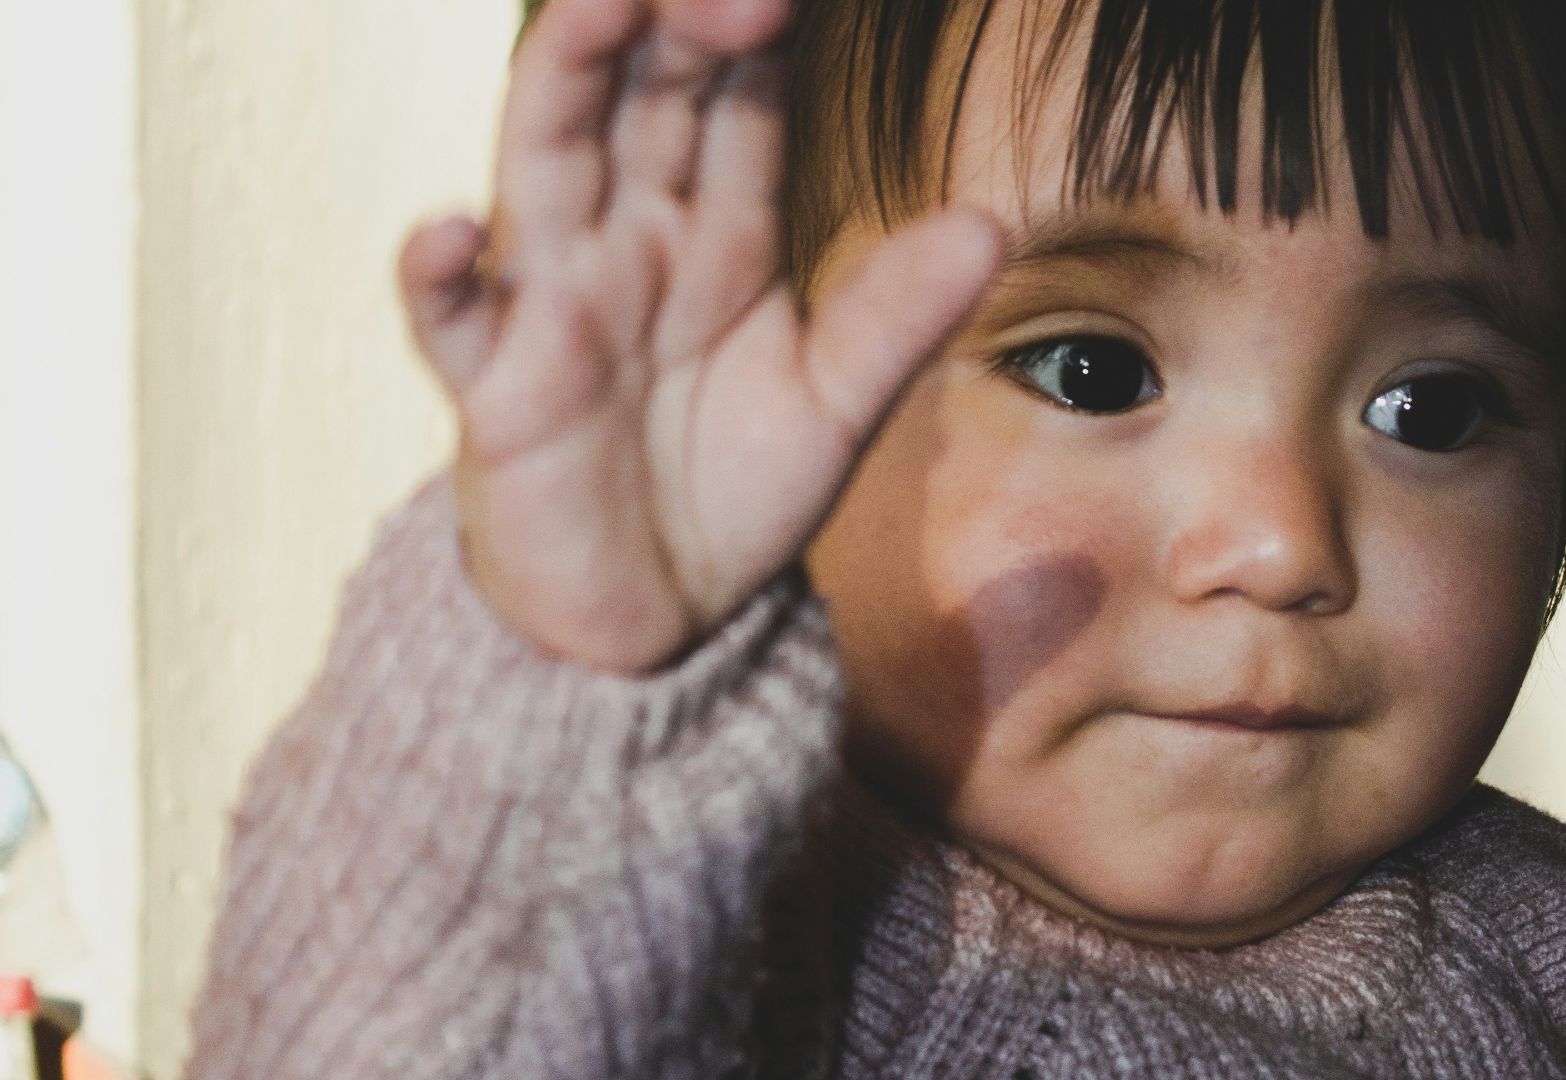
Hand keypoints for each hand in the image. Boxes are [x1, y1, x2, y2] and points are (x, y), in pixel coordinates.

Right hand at [398, 0, 1001, 672]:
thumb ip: (895, 317)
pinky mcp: (498, 390)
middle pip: (639, 100)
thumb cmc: (734, 494)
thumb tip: (991, 224)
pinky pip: (452, 320)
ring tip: (597, 6)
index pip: (734, 103)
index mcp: (718, 234)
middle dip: (672, 24)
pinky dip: (441, 275)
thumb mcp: (834, 404)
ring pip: (545, 163)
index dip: (757, 33)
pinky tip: (458, 231)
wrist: (660, 618)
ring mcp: (556, 304)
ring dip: (563, 81)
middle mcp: (631, 242)